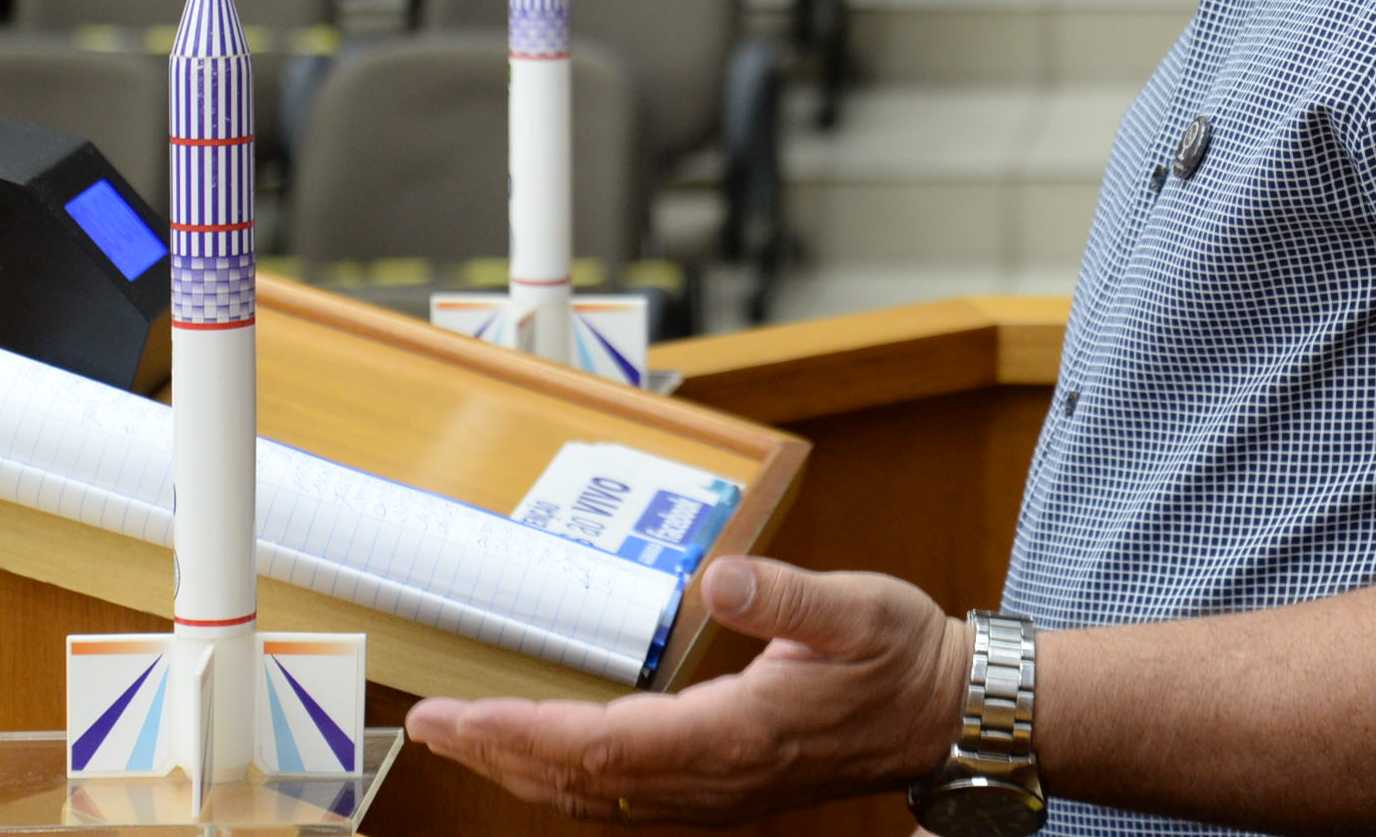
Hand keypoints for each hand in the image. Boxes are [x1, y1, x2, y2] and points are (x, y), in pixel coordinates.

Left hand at [405, 556, 965, 824]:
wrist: (943, 715)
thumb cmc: (901, 658)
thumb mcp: (856, 609)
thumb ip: (787, 596)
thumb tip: (722, 576)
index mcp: (737, 735)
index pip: (605, 743)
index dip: (526, 732)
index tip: (465, 713)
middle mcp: (714, 779)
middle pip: (581, 780)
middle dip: (499, 752)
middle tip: (432, 725)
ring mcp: (715, 793)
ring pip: (595, 797)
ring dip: (522, 770)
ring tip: (465, 740)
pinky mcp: (719, 790)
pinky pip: (621, 799)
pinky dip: (565, 779)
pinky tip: (539, 758)